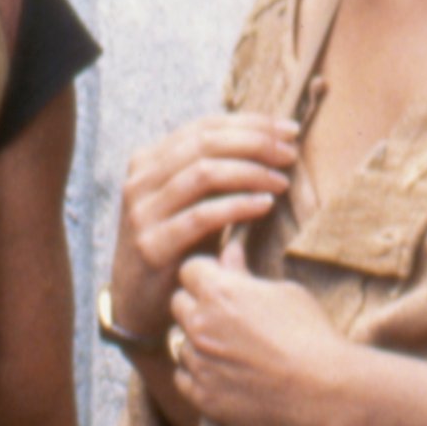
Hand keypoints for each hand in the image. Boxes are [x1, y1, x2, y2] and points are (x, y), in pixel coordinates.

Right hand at [109, 113, 294, 340]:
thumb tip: (268, 141)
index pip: (204, 126)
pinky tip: (264, 206)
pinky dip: (237, 206)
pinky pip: (201, 216)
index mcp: (148, 160)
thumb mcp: (189, 202)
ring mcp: (142, 212)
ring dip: (250, 172)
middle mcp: (140, 180)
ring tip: (280, 181)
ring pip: (203, 173)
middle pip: (205, 144)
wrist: (137, 301)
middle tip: (290, 153)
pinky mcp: (152, 245)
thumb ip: (212, 172)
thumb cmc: (177, 246)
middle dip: (254, 143)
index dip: (250, 124)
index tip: (289, 131)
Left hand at [168, 240, 351, 425]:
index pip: (189, 269)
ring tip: (230, 348)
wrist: (325, 390)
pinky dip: (198, 373)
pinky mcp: (203, 396)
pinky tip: (223, 372)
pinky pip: (183, 376)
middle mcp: (201, 325)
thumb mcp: (284, 292)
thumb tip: (229, 252)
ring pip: (180, 341)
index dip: (205, 273)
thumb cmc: (311, 335)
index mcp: (220, 292)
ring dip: (197, 341)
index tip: (220, 281)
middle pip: (178, 303)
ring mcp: (200, 363)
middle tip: (225, 315)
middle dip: (197, 304)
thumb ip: (246, 273)